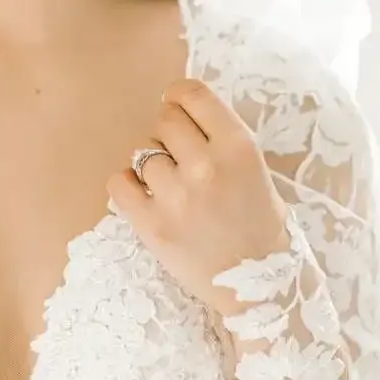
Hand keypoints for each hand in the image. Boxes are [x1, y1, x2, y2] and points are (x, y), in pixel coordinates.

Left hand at [106, 77, 290, 316]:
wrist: (261, 286)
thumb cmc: (259, 223)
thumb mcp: (254, 168)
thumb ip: (218, 137)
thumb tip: (176, 108)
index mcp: (238, 147)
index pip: (192, 93)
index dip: (180, 98)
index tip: (179, 110)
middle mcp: (206, 166)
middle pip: (164, 119)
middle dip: (169, 134)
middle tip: (181, 157)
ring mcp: (176, 196)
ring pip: (142, 152)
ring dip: (152, 165)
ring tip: (172, 187)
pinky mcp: (151, 224)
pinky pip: (119, 181)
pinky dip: (128, 186)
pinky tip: (147, 197)